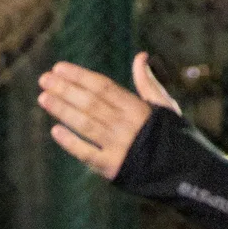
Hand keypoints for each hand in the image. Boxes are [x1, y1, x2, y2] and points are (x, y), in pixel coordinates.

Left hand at [37, 52, 180, 180]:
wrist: (184, 172)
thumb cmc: (171, 136)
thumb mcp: (164, 106)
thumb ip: (147, 82)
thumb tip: (140, 56)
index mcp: (137, 107)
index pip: (102, 86)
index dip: (79, 76)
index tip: (59, 68)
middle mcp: (126, 124)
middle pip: (90, 102)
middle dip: (65, 89)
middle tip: (43, 80)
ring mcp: (118, 146)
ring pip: (85, 124)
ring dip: (62, 110)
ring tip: (43, 99)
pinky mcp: (113, 168)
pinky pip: (87, 153)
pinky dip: (71, 142)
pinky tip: (55, 131)